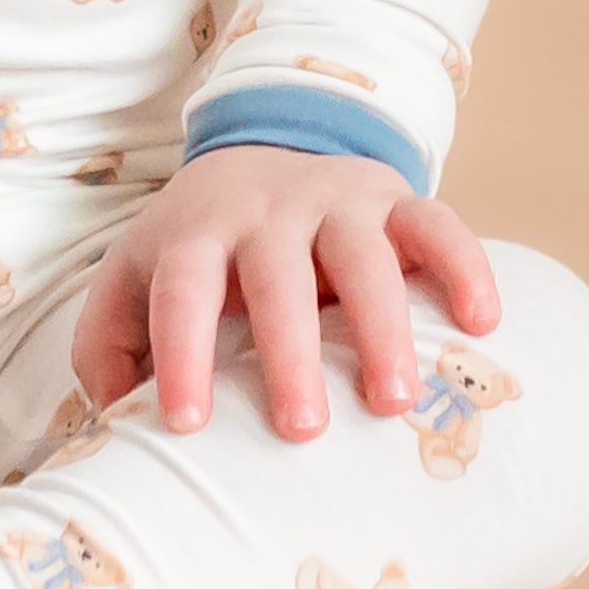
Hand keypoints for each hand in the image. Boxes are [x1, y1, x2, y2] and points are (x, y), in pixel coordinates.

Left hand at [70, 143, 499, 441]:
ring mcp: (335, 200)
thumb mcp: (134, 284)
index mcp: (195, 233)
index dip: (180, 354)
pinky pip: (438, 223)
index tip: (186, 425)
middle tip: (302, 430)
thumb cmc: (196, 253)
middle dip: (289, 351)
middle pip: (276, 274)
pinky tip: (481, 323)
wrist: (255, 159)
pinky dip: (464, 266)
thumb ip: (107, 348)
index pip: (180, 290)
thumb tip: (112, 422)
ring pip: (362, 252)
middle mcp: (265, 210)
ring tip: (393, 401)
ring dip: (380, 325)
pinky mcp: (396, 199)